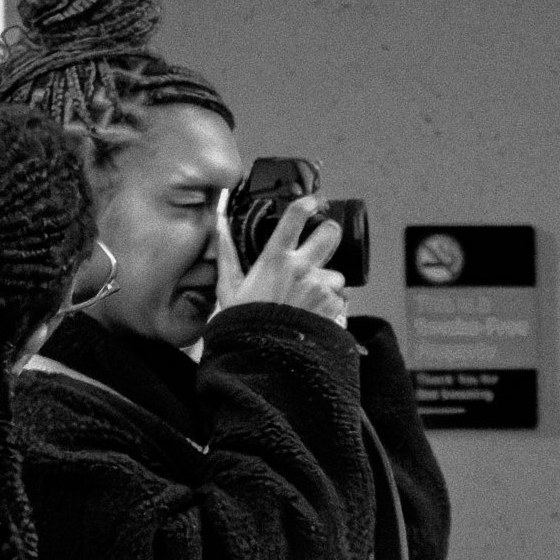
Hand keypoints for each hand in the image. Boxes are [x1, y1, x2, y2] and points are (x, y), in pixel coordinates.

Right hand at [212, 195, 347, 325]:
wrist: (262, 358)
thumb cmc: (244, 323)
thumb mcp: (228, 287)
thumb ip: (226, 252)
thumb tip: (218, 224)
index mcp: (275, 258)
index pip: (296, 216)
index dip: (310, 202)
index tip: (316, 201)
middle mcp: (300, 267)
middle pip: (331, 232)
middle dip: (330, 234)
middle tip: (323, 244)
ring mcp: (319, 286)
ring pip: (337, 274)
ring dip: (328, 283)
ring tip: (308, 300)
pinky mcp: (333, 306)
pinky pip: (341, 299)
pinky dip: (331, 305)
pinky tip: (314, 314)